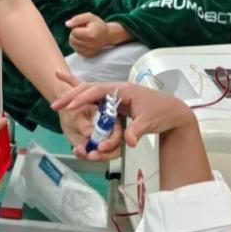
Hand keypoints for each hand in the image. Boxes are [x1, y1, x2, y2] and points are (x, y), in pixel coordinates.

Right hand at [51, 71, 195, 150]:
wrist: (174, 111)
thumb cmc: (163, 113)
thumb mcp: (150, 122)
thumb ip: (136, 131)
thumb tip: (127, 142)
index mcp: (124, 90)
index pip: (98, 91)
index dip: (82, 98)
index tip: (70, 106)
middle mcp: (117, 89)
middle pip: (89, 89)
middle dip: (71, 96)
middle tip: (55, 105)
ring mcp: (115, 94)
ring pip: (90, 92)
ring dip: (73, 97)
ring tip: (58, 103)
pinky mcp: (116, 102)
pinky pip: (95, 97)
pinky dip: (81, 96)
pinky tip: (70, 94)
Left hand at [66, 13, 109, 57]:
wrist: (107, 35)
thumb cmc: (97, 25)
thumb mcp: (89, 17)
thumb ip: (77, 19)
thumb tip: (67, 24)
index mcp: (90, 35)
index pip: (74, 32)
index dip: (76, 27)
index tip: (82, 26)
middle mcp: (90, 45)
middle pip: (72, 39)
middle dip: (74, 33)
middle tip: (82, 30)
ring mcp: (89, 51)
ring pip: (73, 45)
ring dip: (75, 39)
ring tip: (83, 35)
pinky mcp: (88, 55)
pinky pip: (76, 50)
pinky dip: (77, 45)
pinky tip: (84, 41)